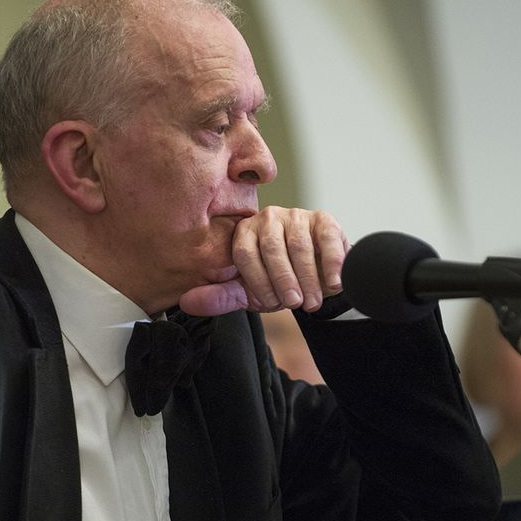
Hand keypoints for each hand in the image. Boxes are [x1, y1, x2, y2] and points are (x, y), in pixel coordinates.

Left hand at [179, 206, 348, 315]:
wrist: (318, 281)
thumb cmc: (280, 285)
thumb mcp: (250, 294)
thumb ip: (221, 297)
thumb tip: (186, 302)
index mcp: (244, 233)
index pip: (244, 253)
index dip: (258, 282)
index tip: (271, 303)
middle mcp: (268, 218)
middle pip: (271, 247)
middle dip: (284, 280)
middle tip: (295, 304)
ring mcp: (297, 216)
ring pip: (299, 246)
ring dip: (307, 278)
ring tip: (312, 301)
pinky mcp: (324, 220)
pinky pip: (326, 239)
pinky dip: (332, 263)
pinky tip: (334, 283)